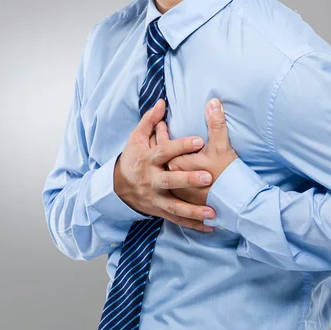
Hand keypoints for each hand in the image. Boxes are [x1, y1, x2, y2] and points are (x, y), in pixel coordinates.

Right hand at [114, 99, 215, 232]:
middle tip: (208, 177)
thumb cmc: (132, 159)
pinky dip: (194, 225)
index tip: (199, 140)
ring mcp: (155, 198)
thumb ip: (150, 121)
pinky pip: (178, 220)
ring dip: (193, 211)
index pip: (165, 151)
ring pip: (174, 206)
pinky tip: (211, 227)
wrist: (117, 187)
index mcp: (147, 159)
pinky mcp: (160, 211)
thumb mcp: (136, 138)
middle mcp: (151, 180)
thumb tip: (162, 102)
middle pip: (170, 181)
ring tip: (213, 212)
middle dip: (188, 180)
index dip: (181, 146)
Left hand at [151, 98, 238, 206]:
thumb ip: (216, 123)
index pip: (163, 144)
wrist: (235, 202)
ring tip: (163, 156)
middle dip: (159, 145)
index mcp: (177, 164)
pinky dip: (170, 181)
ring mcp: (177, 192)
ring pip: (163, 174)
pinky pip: (171, 189)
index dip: (161, 131)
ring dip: (162, 164)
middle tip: (157, 134)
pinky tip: (173, 178)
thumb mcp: (221, 146)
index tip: (160, 122)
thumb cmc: (226, 174)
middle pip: (160, 160)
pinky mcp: (184, 203)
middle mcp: (172, 179)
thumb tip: (213, 102)